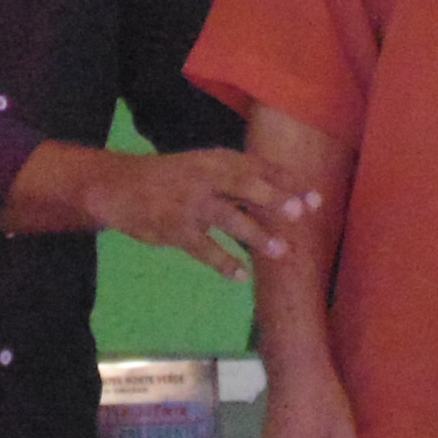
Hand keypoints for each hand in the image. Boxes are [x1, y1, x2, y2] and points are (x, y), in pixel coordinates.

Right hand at [87, 147, 319, 280]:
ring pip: (229, 220)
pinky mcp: (175, 230)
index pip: (260, 169)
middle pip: (246, 187)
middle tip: (299, 213)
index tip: (317, 199)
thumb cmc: (175, 178)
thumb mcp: (207, 168)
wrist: (121, 186)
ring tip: (281, 252)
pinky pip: (204, 249)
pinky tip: (241, 276)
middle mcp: (207, 178)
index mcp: (219, 161)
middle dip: (273, 199)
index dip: (288, 183)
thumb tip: (287, 195)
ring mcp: (190, 204)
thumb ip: (242, 181)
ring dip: (256, 236)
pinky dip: (224, 263)